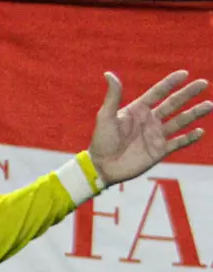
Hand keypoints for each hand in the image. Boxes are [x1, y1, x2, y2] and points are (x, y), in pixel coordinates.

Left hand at [90, 70, 211, 185]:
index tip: (184, 73)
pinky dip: (189, 138)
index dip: (170, 83)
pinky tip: (200, 131)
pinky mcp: (159, 151)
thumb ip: (113, 96)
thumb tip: (108, 73)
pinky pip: (178, 143)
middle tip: (203, 83)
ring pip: (179, 121)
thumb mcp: (106, 116)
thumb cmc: (101, 140)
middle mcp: (149, 120)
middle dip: (188, 94)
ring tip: (209, 105)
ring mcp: (156, 135)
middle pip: (173, 104)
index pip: (157, 93)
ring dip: (194, 113)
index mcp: (137, 110)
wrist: (102, 167)